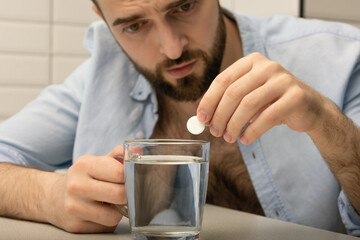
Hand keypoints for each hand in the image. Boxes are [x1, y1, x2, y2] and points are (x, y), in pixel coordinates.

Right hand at [46, 146, 125, 232]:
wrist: (53, 197)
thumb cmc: (83, 178)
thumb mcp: (97, 162)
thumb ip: (118, 155)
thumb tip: (137, 150)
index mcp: (84, 165)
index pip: (119, 172)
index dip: (129, 177)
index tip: (128, 179)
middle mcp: (76, 185)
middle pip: (119, 194)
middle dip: (126, 195)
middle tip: (122, 193)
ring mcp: (74, 207)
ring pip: (113, 216)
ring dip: (117, 212)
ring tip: (110, 204)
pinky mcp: (74, 225)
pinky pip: (104, 227)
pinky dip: (107, 221)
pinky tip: (99, 213)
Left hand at [197, 52, 326, 143]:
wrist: (309, 108)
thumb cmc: (272, 102)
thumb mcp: (249, 96)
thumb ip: (228, 102)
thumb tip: (203, 119)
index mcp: (251, 62)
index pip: (223, 80)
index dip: (209, 100)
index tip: (201, 119)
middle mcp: (267, 66)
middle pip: (233, 92)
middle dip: (220, 116)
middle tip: (215, 132)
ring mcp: (283, 79)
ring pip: (248, 104)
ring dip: (234, 125)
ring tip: (229, 138)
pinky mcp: (296, 96)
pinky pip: (267, 117)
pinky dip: (252, 131)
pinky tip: (245, 140)